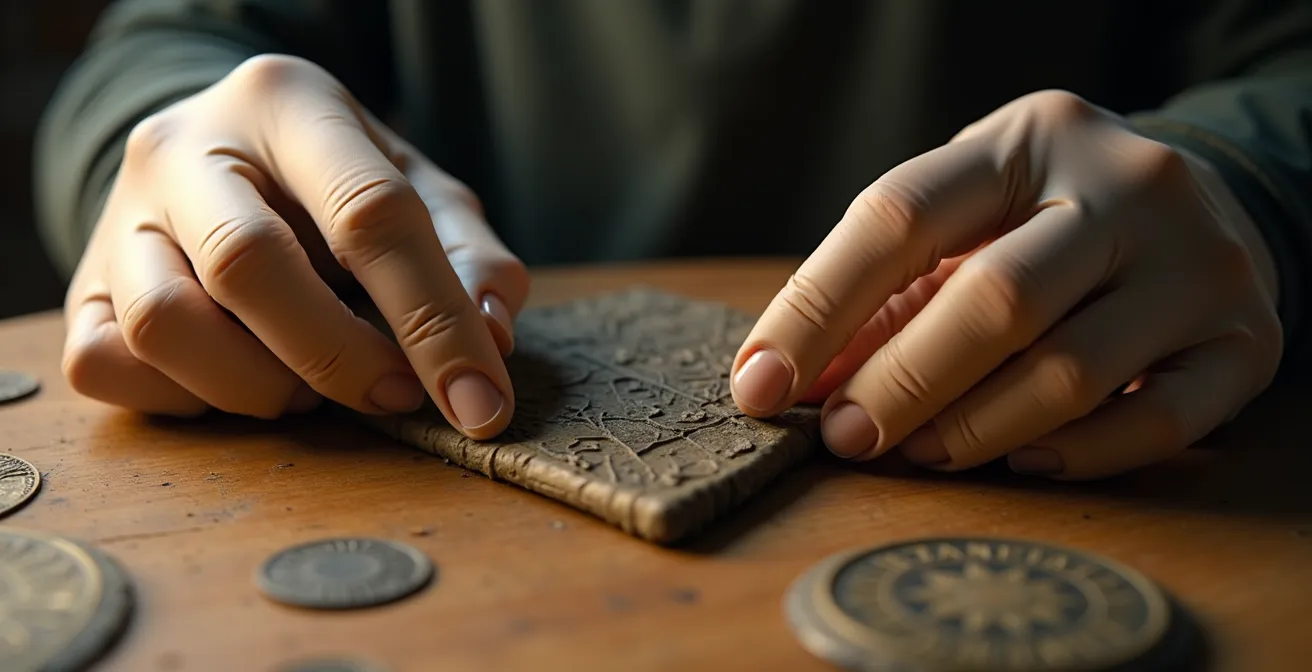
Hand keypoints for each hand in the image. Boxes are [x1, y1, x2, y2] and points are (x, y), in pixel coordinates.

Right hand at [62, 55, 526, 438]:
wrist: (219, 161)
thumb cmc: (337, 184)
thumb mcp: (420, 193)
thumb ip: (471, 258)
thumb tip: (491, 338)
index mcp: (287, 102)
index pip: (368, 212)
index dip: (435, 320)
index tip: (479, 403)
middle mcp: (184, 145)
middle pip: (250, 266)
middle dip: (340, 357)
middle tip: (396, 395)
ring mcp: (118, 217)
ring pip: (166, 324)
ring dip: (259, 386)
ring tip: (310, 386)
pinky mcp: (80, 288)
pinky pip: (113, 365)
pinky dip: (190, 399)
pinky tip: (242, 382)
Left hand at [731, 90, 1281, 478]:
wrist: (1209, 212)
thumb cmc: (1050, 224)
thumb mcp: (970, 222)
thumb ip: (885, 296)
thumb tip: (787, 381)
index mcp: (1029, 139)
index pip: (900, 213)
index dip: (817, 305)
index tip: (761, 382)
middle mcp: (1127, 186)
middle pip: (994, 298)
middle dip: (900, 382)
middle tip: (845, 439)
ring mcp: (1200, 262)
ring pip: (1072, 370)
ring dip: (974, 428)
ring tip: (919, 453)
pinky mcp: (1250, 339)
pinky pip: (1158, 422)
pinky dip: (1079, 454)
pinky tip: (1022, 460)